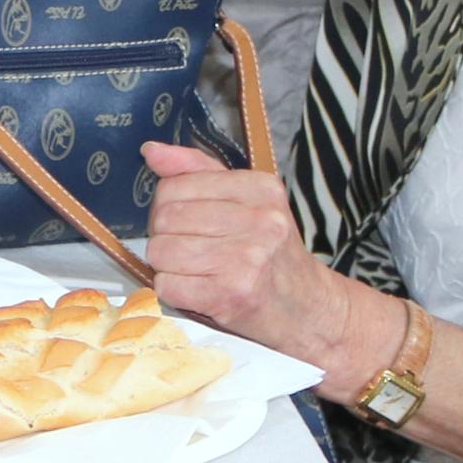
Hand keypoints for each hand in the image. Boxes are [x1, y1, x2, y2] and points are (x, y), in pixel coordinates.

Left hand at [139, 143, 364, 362]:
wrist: (310, 310)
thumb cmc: (272, 257)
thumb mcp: (247, 202)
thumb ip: (198, 172)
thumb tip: (152, 151)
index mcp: (261, 188)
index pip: (174, 186)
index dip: (167, 209)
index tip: (188, 225)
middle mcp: (259, 219)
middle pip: (164, 219)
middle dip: (166, 239)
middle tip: (192, 253)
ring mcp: (247, 258)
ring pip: (161, 252)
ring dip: (168, 268)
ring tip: (198, 273)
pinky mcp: (232, 294)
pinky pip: (168, 286)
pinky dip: (174, 293)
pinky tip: (200, 293)